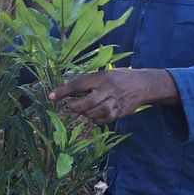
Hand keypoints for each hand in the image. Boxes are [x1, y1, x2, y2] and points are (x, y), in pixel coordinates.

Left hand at [49, 68, 177, 124]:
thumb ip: (88, 83)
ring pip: (94, 114)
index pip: (79, 85)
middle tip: (71, 106)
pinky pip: (103, 120)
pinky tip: (96, 115)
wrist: (143, 84)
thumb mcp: (104, 74)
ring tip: (86, 109)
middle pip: (87, 103)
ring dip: (86, 114)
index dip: (64, 91)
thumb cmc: (118, 78)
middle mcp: (108, 89)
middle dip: (75, 107)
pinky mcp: (120, 112)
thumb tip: (66, 92)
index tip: (51, 96)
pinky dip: (96, 120)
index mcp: (101, 77)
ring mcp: (115, 102)